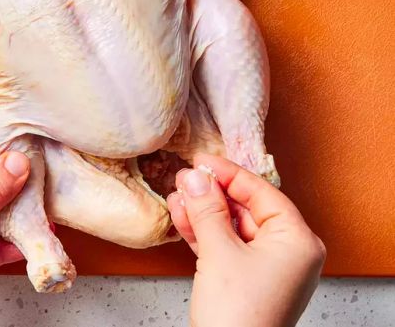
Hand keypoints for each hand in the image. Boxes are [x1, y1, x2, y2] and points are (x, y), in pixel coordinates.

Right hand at [166, 154, 325, 326]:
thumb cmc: (239, 315)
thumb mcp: (219, 252)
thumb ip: (206, 209)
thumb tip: (194, 176)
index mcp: (297, 240)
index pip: (261, 193)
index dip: (228, 174)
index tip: (201, 161)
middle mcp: (288, 251)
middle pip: (245, 208)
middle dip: (210, 194)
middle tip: (184, 178)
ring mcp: (267, 267)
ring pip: (231, 227)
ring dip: (202, 212)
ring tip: (176, 195)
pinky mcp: (246, 279)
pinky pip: (225, 245)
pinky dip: (203, 232)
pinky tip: (180, 215)